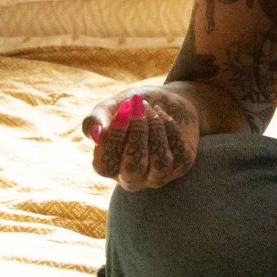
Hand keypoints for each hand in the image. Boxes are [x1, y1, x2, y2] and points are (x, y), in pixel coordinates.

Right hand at [82, 86, 198, 189]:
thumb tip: (96, 135)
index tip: (123, 109)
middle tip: (138, 107)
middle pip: (133, 169)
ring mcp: (157, 174)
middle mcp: (132, 176)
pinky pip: (179, 151)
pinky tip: (162, 114)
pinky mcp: (181, 165)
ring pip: (160, 163)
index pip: (104, 165)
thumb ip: (95, 119)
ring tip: (150, 109)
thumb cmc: (132, 107)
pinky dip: (170, 127)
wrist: (167, 99)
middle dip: (137, 134)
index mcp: (109, 166)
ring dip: (156, 129)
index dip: (114, 138)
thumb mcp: (110, 107)